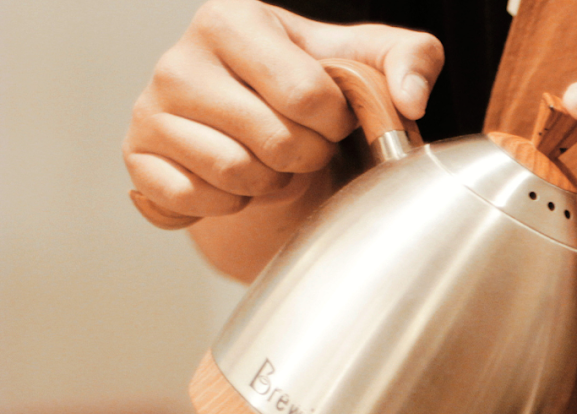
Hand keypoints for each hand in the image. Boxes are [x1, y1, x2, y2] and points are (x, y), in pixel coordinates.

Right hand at [124, 0, 442, 223]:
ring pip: (236, 175)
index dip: (335, 122)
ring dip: (269, 182)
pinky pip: (194, 201)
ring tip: (268, 159)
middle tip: (300, 142)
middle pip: (277, 141)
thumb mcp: (368, 62)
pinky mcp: (137, 157)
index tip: (329, 114)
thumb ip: (411, 58)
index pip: (307, 95)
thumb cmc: (313, 91)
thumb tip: (410, 101)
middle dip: (306, 156)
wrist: (260, 130)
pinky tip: (233, 180)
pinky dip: (228, 204)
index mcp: (234, 19)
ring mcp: (150, 109)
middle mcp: (179, 58)